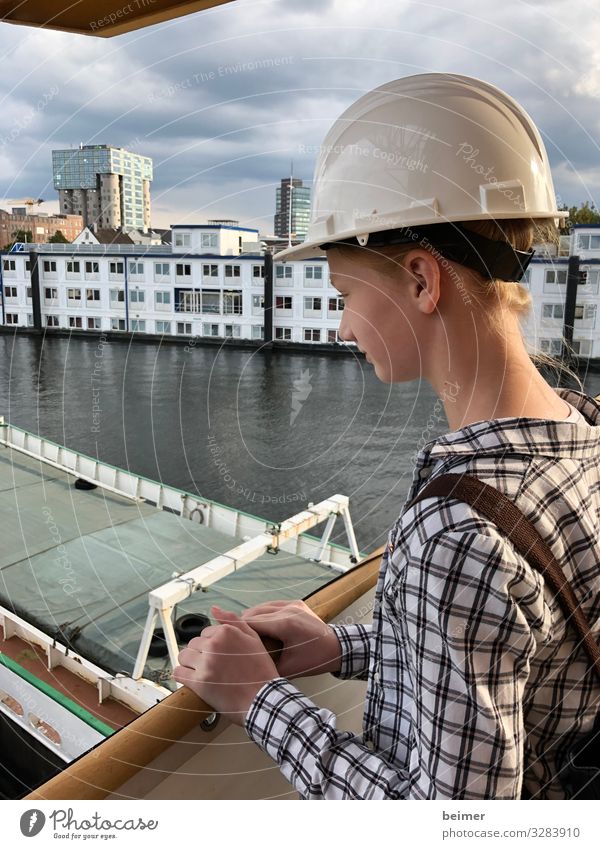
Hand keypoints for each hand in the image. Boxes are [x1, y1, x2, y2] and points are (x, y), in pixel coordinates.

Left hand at [173, 619, 278, 725]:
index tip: (219, 656)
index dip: (211, 645)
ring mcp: (206, 664)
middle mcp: (214, 645)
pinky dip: (182, 675)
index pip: (205, 633)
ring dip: (190, 664)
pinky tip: (191, 680)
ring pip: (183, 657)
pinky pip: (179, 673)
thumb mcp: (253, 638)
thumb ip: (233, 620)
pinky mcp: (199, 683)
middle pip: (193, 644)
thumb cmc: (260, 669)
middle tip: (212, 666)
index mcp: (226, 632)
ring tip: (202, 672)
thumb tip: (213, 608)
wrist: (263, 698)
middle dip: (200, 653)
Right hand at [212, 600, 341, 678]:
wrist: (338, 648)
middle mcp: (288, 609)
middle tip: (224, 636)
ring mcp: (293, 603)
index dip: (234, 628)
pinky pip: (271, 606)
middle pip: (254, 613)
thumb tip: (242, 667)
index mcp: (286, 624)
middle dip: (239, 624)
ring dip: (249, 619)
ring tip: (236, 632)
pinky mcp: (296, 603)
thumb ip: (265, 664)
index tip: (218, 634)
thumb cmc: (314, 661)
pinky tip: (253, 625)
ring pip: (261, 608)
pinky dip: (261, 615)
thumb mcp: (288, 669)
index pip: (252, 622)